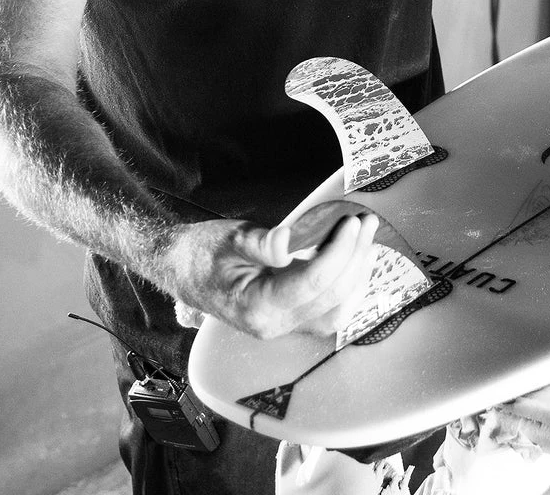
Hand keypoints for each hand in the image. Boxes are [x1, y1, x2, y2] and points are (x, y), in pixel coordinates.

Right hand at [163, 212, 378, 339]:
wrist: (181, 270)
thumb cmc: (202, 252)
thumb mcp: (230, 238)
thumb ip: (262, 242)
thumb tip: (288, 241)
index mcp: (258, 307)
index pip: (313, 282)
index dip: (339, 251)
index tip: (352, 222)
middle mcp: (274, 325)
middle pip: (330, 295)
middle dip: (355, 257)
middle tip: (367, 222)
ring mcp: (283, 327)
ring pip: (336, 309)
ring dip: (357, 273)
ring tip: (368, 239)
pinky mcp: (289, 319)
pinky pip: (328, 310)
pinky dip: (347, 285)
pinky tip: (355, 259)